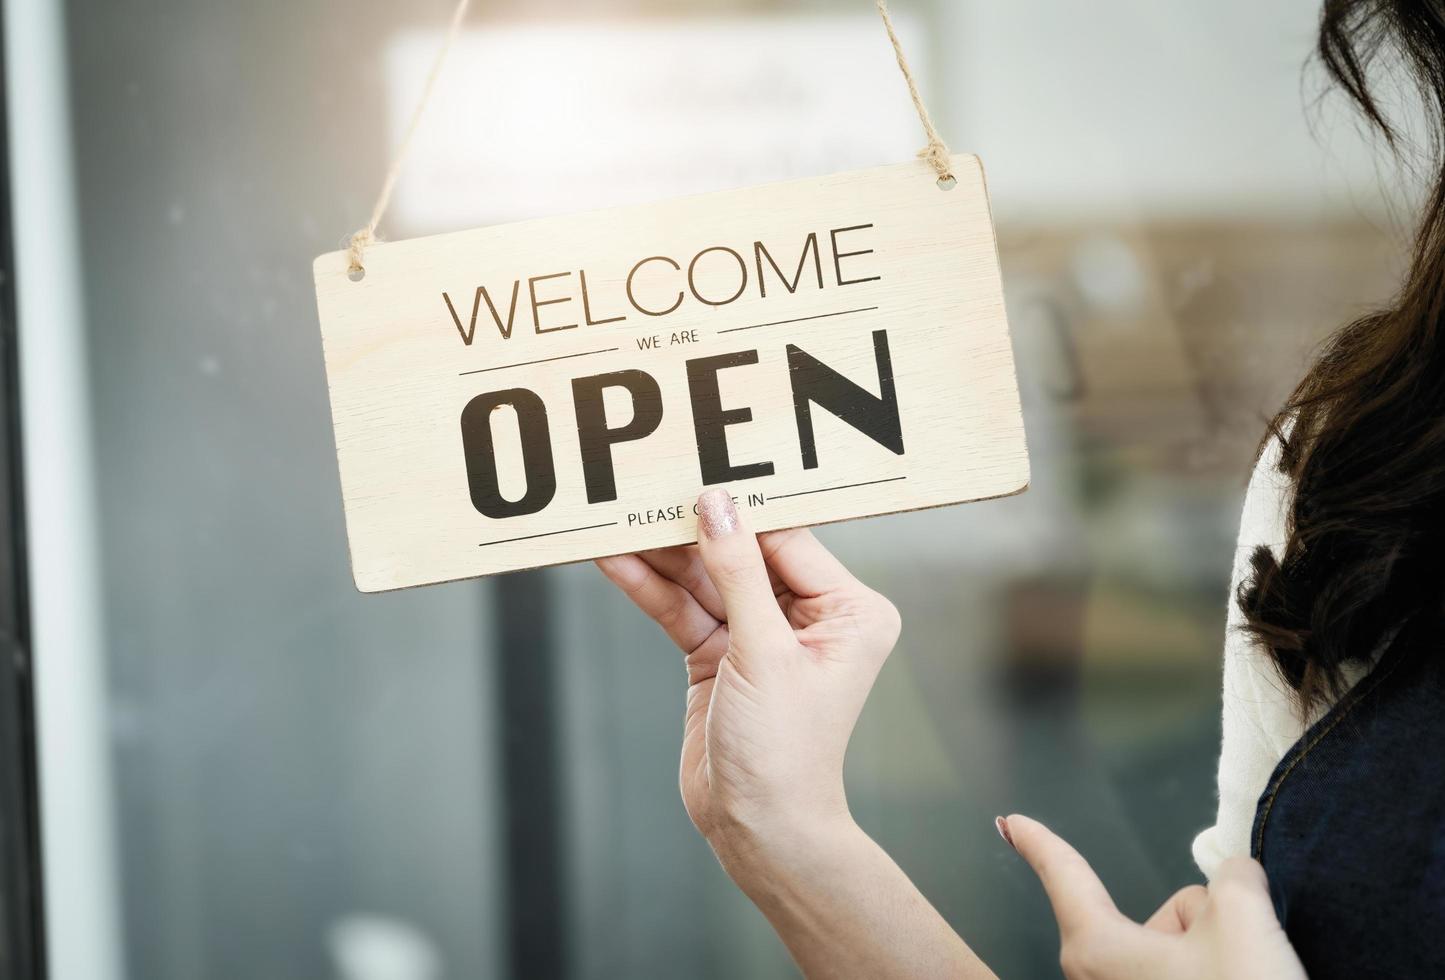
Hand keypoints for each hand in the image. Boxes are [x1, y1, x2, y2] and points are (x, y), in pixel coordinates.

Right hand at [595, 488, 900, 857]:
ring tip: (619, 521)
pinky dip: (652, 590)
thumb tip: (717, 504)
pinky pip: (685, 610)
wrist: (757, 830)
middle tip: (648, 493)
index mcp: (850, 610)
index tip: (696, 476)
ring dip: (663, 557)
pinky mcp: (721, 656)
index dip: (741, 510)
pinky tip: (617, 561)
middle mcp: (811, 617)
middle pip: (744, 554)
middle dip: (694, 530)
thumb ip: (738, 573)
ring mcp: (762, 636)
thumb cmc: (785, 753)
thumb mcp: (763, 653)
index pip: (789, 539)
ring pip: (707, 581)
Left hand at [1000, 814, 1305, 978]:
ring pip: (1181, 951)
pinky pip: (1187, 976)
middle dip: (1204, 927)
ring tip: (1241, 979)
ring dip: (1215, 956)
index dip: (1040, 842)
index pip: (1066, 874)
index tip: (1009, 822)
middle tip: (1235, 960)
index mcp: (1096, 946)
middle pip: (1162, 918)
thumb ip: (1233, 878)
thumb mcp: (1243, 916)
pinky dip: (1213, 976)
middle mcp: (1095, 978)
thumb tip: (1237, 878)